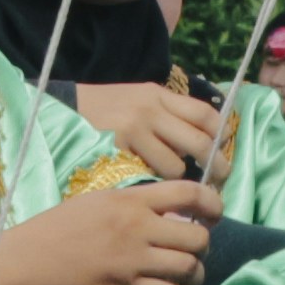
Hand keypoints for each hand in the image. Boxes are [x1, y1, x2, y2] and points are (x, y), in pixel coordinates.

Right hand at [0, 174, 216, 284]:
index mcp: (131, 200)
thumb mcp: (99, 200)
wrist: (32, 261)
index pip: (188, 193)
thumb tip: (174, 215)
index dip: (211, 203)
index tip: (213, 214)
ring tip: (191, 275)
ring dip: (197, 273)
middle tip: (195, 248)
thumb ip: (136, 204)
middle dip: (203, 244)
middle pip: (196, 237)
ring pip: (189, 268)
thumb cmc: (61, 227)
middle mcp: (138, 228)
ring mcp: (134, 262)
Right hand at [69, 80, 229, 182]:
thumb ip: (167, 114)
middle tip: (219, 184)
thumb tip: (205, 140)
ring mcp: (135, 129)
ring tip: (177, 190)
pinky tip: (152, 190)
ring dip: (180, 182)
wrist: (60, 113)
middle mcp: (150, 108)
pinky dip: (157, 187)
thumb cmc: (102, 113)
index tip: (224, 152)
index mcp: (158, 94)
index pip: (206, 114)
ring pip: (178, 166)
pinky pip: (152, 176)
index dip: (222, 136)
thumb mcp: (137, 101)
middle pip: (201, 142)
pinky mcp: (119, 150)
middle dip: (216, 167)